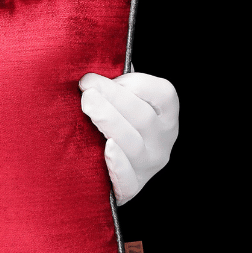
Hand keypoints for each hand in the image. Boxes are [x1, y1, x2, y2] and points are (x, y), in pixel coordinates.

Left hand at [79, 71, 178, 204]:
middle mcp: (163, 139)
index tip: (101, 79)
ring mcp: (149, 163)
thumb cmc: (113, 125)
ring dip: (109, 120)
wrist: (111, 174)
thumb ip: (115, 87)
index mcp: (165, 114)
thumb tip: (92, 65)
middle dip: (112, 97)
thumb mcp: (122, 104)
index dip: (134, 83)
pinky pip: (128, 179)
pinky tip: (107, 149)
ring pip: (132, 142)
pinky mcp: (132, 187)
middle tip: (85, 85)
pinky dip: (118, 164)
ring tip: (87, 104)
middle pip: (141, 116)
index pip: (163, 94)